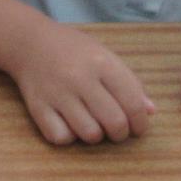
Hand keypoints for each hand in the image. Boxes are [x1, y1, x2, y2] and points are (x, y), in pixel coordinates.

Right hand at [12, 21, 155, 145]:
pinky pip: (61, 138)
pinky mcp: (37, 107)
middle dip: (121, 133)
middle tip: (117, 130)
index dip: (140, 122)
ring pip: (90, 134)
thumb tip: (150, 111)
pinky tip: (69, 124)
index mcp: (101, 62)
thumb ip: (130, 83)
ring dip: (96, 136)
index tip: (138, 128)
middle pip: (114, 122)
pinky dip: (69, 137)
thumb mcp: (105, 56)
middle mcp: (80, 78)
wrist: (30, 42)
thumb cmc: (74, 50)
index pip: (132, 102)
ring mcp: (57, 93)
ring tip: (93, 124)